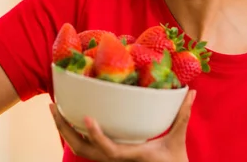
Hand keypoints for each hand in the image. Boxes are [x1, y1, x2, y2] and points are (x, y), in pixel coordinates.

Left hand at [50, 90, 195, 161]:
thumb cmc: (174, 161)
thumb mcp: (178, 139)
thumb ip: (182, 116)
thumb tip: (191, 92)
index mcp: (131, 156)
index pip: (108, 150)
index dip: (96, 136)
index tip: (87, 118)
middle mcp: (115, 161)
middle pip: (82, 149)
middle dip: (64, 129)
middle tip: (54, 107)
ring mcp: (108, 161)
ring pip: (79, 149)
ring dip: (64, 131)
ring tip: (55, 110)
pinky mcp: (107, 157)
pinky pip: (84, 147)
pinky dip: (72, 133)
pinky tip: (69, 117)